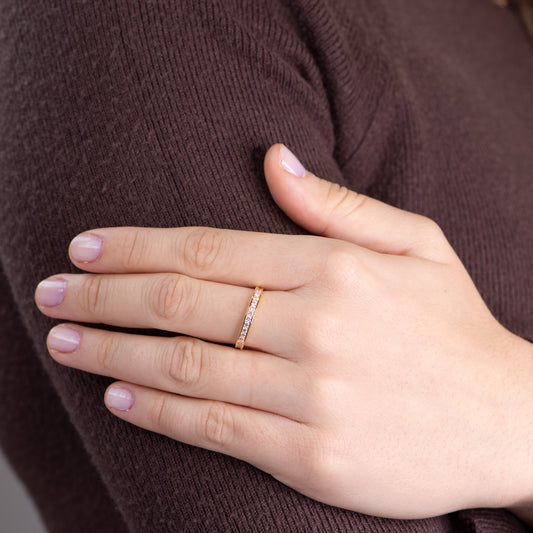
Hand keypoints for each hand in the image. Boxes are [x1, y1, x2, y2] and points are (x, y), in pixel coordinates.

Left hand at [35, 144, 532, 519]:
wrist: (508, 419)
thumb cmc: (455, 326)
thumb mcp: (416, 242)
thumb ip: (336, 204)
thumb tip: (273, 160)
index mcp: (335, 269)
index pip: (207, 248)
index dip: (135, 247)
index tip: (86, 248)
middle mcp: (316, 328)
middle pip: (180, 304)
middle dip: (102, 297)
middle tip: (51, 294)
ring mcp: (313, 398)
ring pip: (183, 368)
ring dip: (111, 353)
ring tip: (64, 343)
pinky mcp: (313, 459)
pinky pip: (213, 428)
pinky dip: (156, 412)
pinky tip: (117, 396)